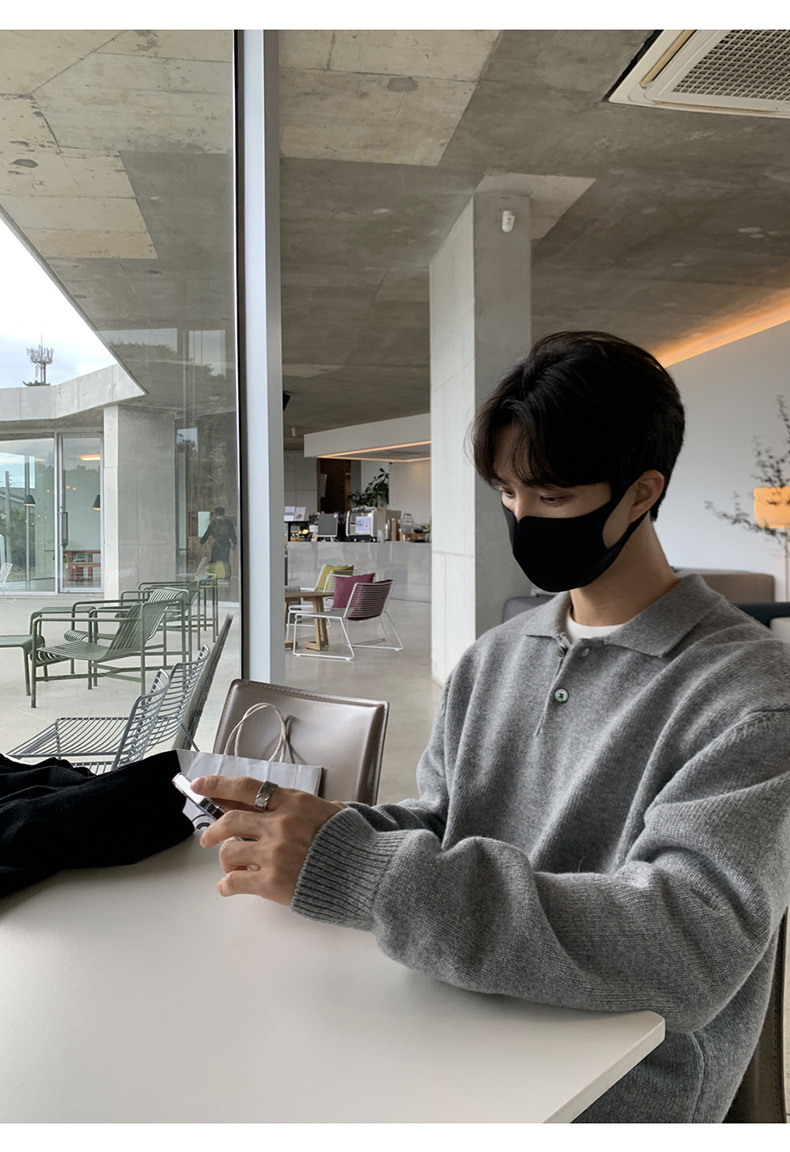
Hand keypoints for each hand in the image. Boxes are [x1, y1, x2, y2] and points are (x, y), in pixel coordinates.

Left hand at [191, 775, 344, 904]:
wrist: (367, 875)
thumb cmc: (350, 844)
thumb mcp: (327, 812)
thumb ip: (295, 807)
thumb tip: (259, 804)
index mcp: (293, 802)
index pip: (246, 788)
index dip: (218, 784)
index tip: (200, 784)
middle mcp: (280, 824)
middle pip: (230, 821)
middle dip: (213, 829)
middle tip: (207, 837)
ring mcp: (274, 853)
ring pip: (230, 851)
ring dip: (227, 859)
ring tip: (234, 867)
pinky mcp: (272, 882)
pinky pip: (234, 881)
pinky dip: (227, 885)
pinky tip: (229, 887)